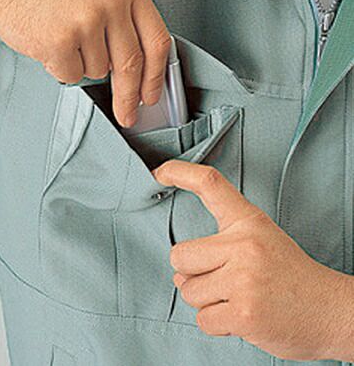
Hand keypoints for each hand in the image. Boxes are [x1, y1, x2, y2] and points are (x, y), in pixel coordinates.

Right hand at [0, 0, 171, 127]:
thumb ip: (124, 20)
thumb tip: (137, 69)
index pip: (157, 40)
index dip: (156, 76)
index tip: (151, 96)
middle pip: (131, 64)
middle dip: (129, 97)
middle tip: (126, 114)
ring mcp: (86, 19)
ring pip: (98, 71)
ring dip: (81, 64)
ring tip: (64, 35)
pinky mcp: (60, 39)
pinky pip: (72, 75)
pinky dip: (61, 67)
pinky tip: (50, 41)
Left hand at [153, 160, 353, 360]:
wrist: (332, 311)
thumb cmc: (290, 275)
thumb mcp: (260, 239)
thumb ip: (218, 248)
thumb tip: (177, 274)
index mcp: (248, 221)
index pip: (209, 184)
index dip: (180, 172)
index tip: (160, 171)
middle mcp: (243, 245)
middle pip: (179, 256)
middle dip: (190, 273)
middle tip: (219, 280)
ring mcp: (243, 279)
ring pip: (188, 291)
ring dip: (206, 300)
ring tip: (235, 298)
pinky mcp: (244, 313)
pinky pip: (203, 319)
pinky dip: (216, 323)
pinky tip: (239, 316)